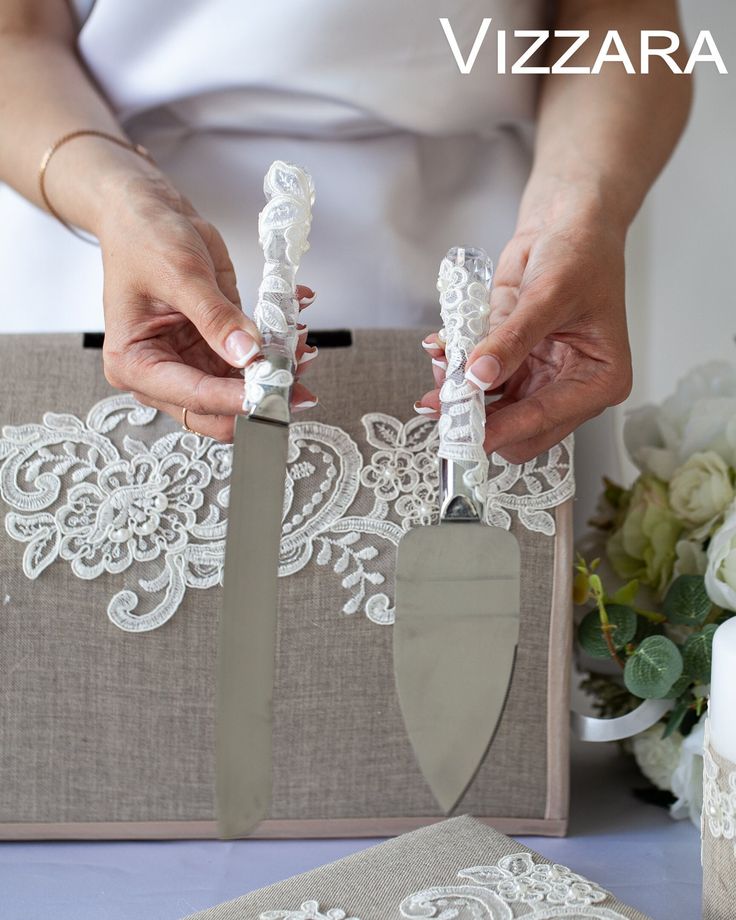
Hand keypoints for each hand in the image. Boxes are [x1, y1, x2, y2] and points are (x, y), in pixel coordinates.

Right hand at [98, 174, 317, 440]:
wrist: (149, 215)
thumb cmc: (145, 239)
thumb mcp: (182, 273)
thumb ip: (216, 317)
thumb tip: (247, 353)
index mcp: (133, 363)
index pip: (191, 396)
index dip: (234, 399)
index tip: (272, 392)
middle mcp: (159, 374)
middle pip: (215, 410)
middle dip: (257, 397)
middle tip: (296, 383)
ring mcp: (188, 365)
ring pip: (237, 392)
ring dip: (272, 376)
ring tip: (301, 349)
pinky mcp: (211, 351)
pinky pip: (247, 366)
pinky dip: (273, 353)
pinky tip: (293, 335)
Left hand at [416, 202, 631, 463]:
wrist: (565, 224)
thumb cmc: (580, 254)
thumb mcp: (548, 295)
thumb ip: (511, 339)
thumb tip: (478, 375)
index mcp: (600, 380)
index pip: (547, 418)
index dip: (504, 430)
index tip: (469, 437)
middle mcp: (571, 388)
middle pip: (518, 427)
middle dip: (479, 418)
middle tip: (443, 406)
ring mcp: (539, 378)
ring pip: (493, 409)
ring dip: (461, 396)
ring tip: (439, 373)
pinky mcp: (513, 364)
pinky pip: (480, 381)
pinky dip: (457, 372)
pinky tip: (441, 355)